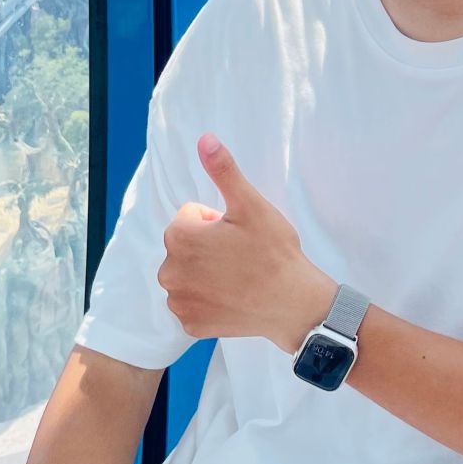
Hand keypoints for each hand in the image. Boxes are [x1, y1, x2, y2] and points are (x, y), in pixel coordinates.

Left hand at [159, 134, 335, 352]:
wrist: (293, 304)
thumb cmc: (274, 252)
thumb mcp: (251, 205)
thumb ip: (224, 170)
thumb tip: (204, 139)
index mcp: (179, 237)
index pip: (190, 215)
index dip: (216, 221)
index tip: (238, 233)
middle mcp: (168, 271)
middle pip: (185, 245)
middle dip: (207, 245)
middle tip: (241, 254)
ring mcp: (178, 301)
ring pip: (187, 273)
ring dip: (205, 271)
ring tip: (238, 275)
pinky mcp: (189, 324)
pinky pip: (192, 302)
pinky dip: (208, 299)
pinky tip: (232, 297)